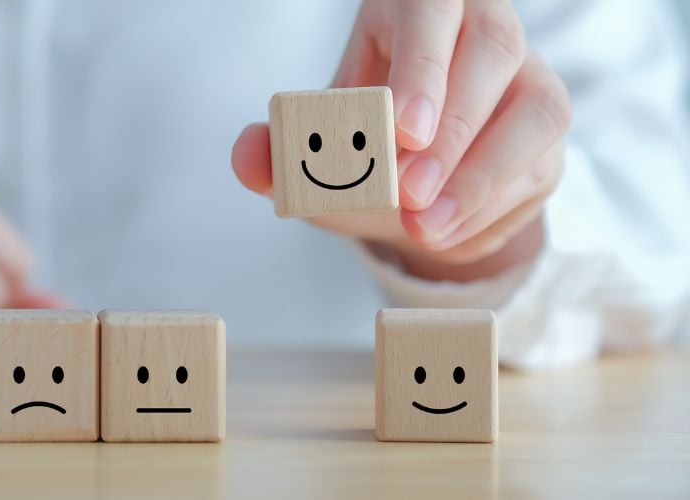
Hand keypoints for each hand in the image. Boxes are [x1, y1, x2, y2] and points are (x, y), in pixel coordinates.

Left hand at [233, 0, 571, 279]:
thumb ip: (278, 149)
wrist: (410, 177)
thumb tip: (248, 156)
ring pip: (538, 109)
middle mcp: (483, 28)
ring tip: (422, 226)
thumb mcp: (316, 142)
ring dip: (481, 177)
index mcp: (417, 7)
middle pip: (493, 52)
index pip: (431, 11)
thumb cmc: (361, 139)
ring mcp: (527, 76)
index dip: (422, 66)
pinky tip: (443, 234)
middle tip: (404, 193)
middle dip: (452, 131)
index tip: (404, 129)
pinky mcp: (545, 130)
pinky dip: (491, 209)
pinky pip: (540, 166)